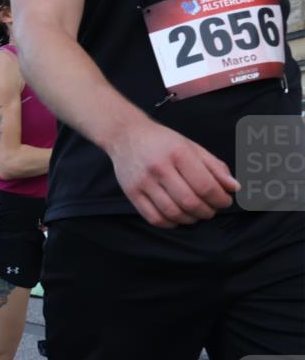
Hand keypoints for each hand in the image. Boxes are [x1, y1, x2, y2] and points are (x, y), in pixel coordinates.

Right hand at [106, 119, 238, 227]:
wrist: (126, 135)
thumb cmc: (162, 141)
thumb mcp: (191, 147)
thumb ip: (214, 166)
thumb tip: (233, 187)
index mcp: (178, 153)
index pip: (205, 185)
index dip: (220, 199)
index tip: (224, 201)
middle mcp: (159, 168)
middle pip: (190, 201)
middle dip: (207, 211)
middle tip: (211, 210)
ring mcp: (143, 182)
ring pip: (172, 212)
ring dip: (190, 219)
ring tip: (195, 214)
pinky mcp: (131, 193)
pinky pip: (154, 217)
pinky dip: (170, 223)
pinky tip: (177, 217)